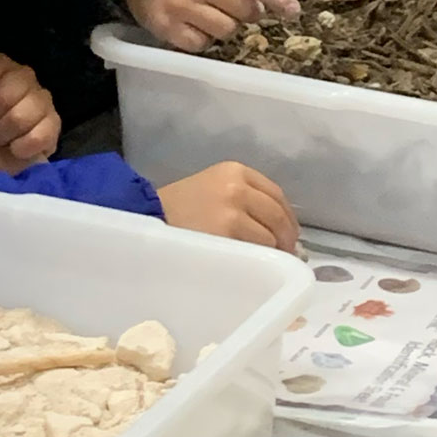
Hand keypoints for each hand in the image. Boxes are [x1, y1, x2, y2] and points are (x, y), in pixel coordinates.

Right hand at [119, 0, 301, 49]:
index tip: (293, 12)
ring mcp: (179, 5)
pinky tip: (195, 25)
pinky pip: (200, 45)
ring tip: (211, 14)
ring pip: (225, 31)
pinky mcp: (163, 26)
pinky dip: (203, 39)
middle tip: (237, 6)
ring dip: (226, 26)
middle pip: (244, 11)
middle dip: (248, 12)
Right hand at [160, 161, 298, 251]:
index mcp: (235, 170)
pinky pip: (256, 250)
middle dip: (287, 237)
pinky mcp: (226, 234)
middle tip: (287, 255)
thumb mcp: (214, 188)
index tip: (289, 234)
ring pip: (270, 235)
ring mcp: (232, 211)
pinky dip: (261, 259)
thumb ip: (246, 199)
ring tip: (269, 263)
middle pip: (278, 215)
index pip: (276, 194)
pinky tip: (256, 266)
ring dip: (275, 251)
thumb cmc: (179, 207)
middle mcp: (237, 186)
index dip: (288, 217)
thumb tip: (282, 231)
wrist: (148, 218)